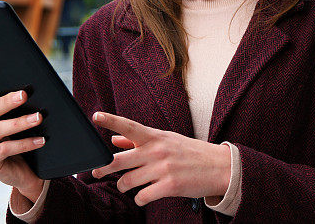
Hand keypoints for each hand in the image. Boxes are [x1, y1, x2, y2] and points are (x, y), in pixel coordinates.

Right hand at [0, 73, 45, 201]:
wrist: (22, 172)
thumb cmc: (19, 140)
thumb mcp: (14, 122)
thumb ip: (14, 107)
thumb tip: (28, 89)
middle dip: (6, 102)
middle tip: (24, 94)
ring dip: (20, 122)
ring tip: (38, 117)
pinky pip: (5, 149)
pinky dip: (25, 143)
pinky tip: (40, 140)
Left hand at [90, 112, 231, 206]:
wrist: (219, 167)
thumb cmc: (189, 152)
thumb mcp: (166, 140)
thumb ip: (138, 140)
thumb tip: (115, 139)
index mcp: (156, 137)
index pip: (129, 126)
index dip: (111, 121)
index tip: (96, 116)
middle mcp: (157, 151)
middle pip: (119, 160)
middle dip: (102, 168)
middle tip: (95, 172)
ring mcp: (163, 169)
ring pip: (128, 181)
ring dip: (124, 186)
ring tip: (127, 186)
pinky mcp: (170, 187)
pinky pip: (142, 196)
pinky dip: (139, 199)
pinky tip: (143, 196)